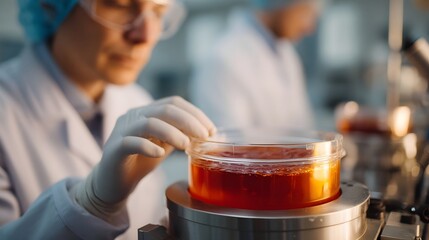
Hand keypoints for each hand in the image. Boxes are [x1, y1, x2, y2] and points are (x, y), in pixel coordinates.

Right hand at [72, 96, 215, 219]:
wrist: (113, 182)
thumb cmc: (141, 161)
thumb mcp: (164, 144)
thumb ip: (180, 135)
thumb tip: (206, 133)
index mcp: (147, 112)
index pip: (173, 103)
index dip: (195, 113)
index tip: (211, 129)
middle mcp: (133, 116)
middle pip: (164, 109)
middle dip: (189, 122)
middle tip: (204, 137)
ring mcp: (122, 131)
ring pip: (149, 123)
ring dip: (172, 133)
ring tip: (186, 146)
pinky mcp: (114, 149)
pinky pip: (131, 142)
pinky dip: (148, 146)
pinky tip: (160, 154)